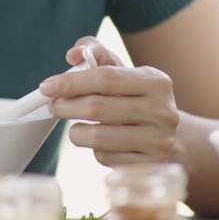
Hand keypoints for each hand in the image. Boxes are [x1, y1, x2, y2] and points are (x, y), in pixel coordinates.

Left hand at [38, 36, 179, 166]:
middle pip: (99, 108)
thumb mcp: (123, 71)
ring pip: (99, 138)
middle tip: (53, 106)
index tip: (46, 87)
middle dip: (67, 106)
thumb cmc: (136, 98)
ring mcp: (159, 142)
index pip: (106, 78)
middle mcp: (162, 111)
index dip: (71, 82)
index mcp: (156, 81)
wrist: (172, 137)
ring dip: (76, 132)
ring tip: (74, 126)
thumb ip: (96, 53)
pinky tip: (99, 142)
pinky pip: (107, 159)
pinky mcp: (151, 166)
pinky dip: (94, 150)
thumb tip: (73, 54)